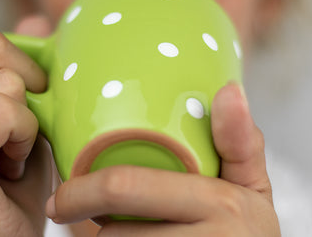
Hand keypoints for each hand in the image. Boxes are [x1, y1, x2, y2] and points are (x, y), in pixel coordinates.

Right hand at [0, 13, 51, 235]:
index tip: (21, 89)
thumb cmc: (16, 181)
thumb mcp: (22, 114)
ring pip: (4, 81)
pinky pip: (3, 112)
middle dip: (26, 82)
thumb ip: (22, 65)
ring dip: (28, 119)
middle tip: (21, 127)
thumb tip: (34, 19)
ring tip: (13, 151)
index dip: (5, 49)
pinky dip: (25, 135)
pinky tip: (14, 162)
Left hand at [46, 84, 279, 235]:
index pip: (126, 188)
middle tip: (68, 215)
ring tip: (118, 231)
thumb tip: (231, 89)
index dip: (80, 192)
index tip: (59, 198)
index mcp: (221, 203)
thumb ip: (241, 141)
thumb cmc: (244, 233)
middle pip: (112, 233)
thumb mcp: (252, 188)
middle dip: (86, 221)